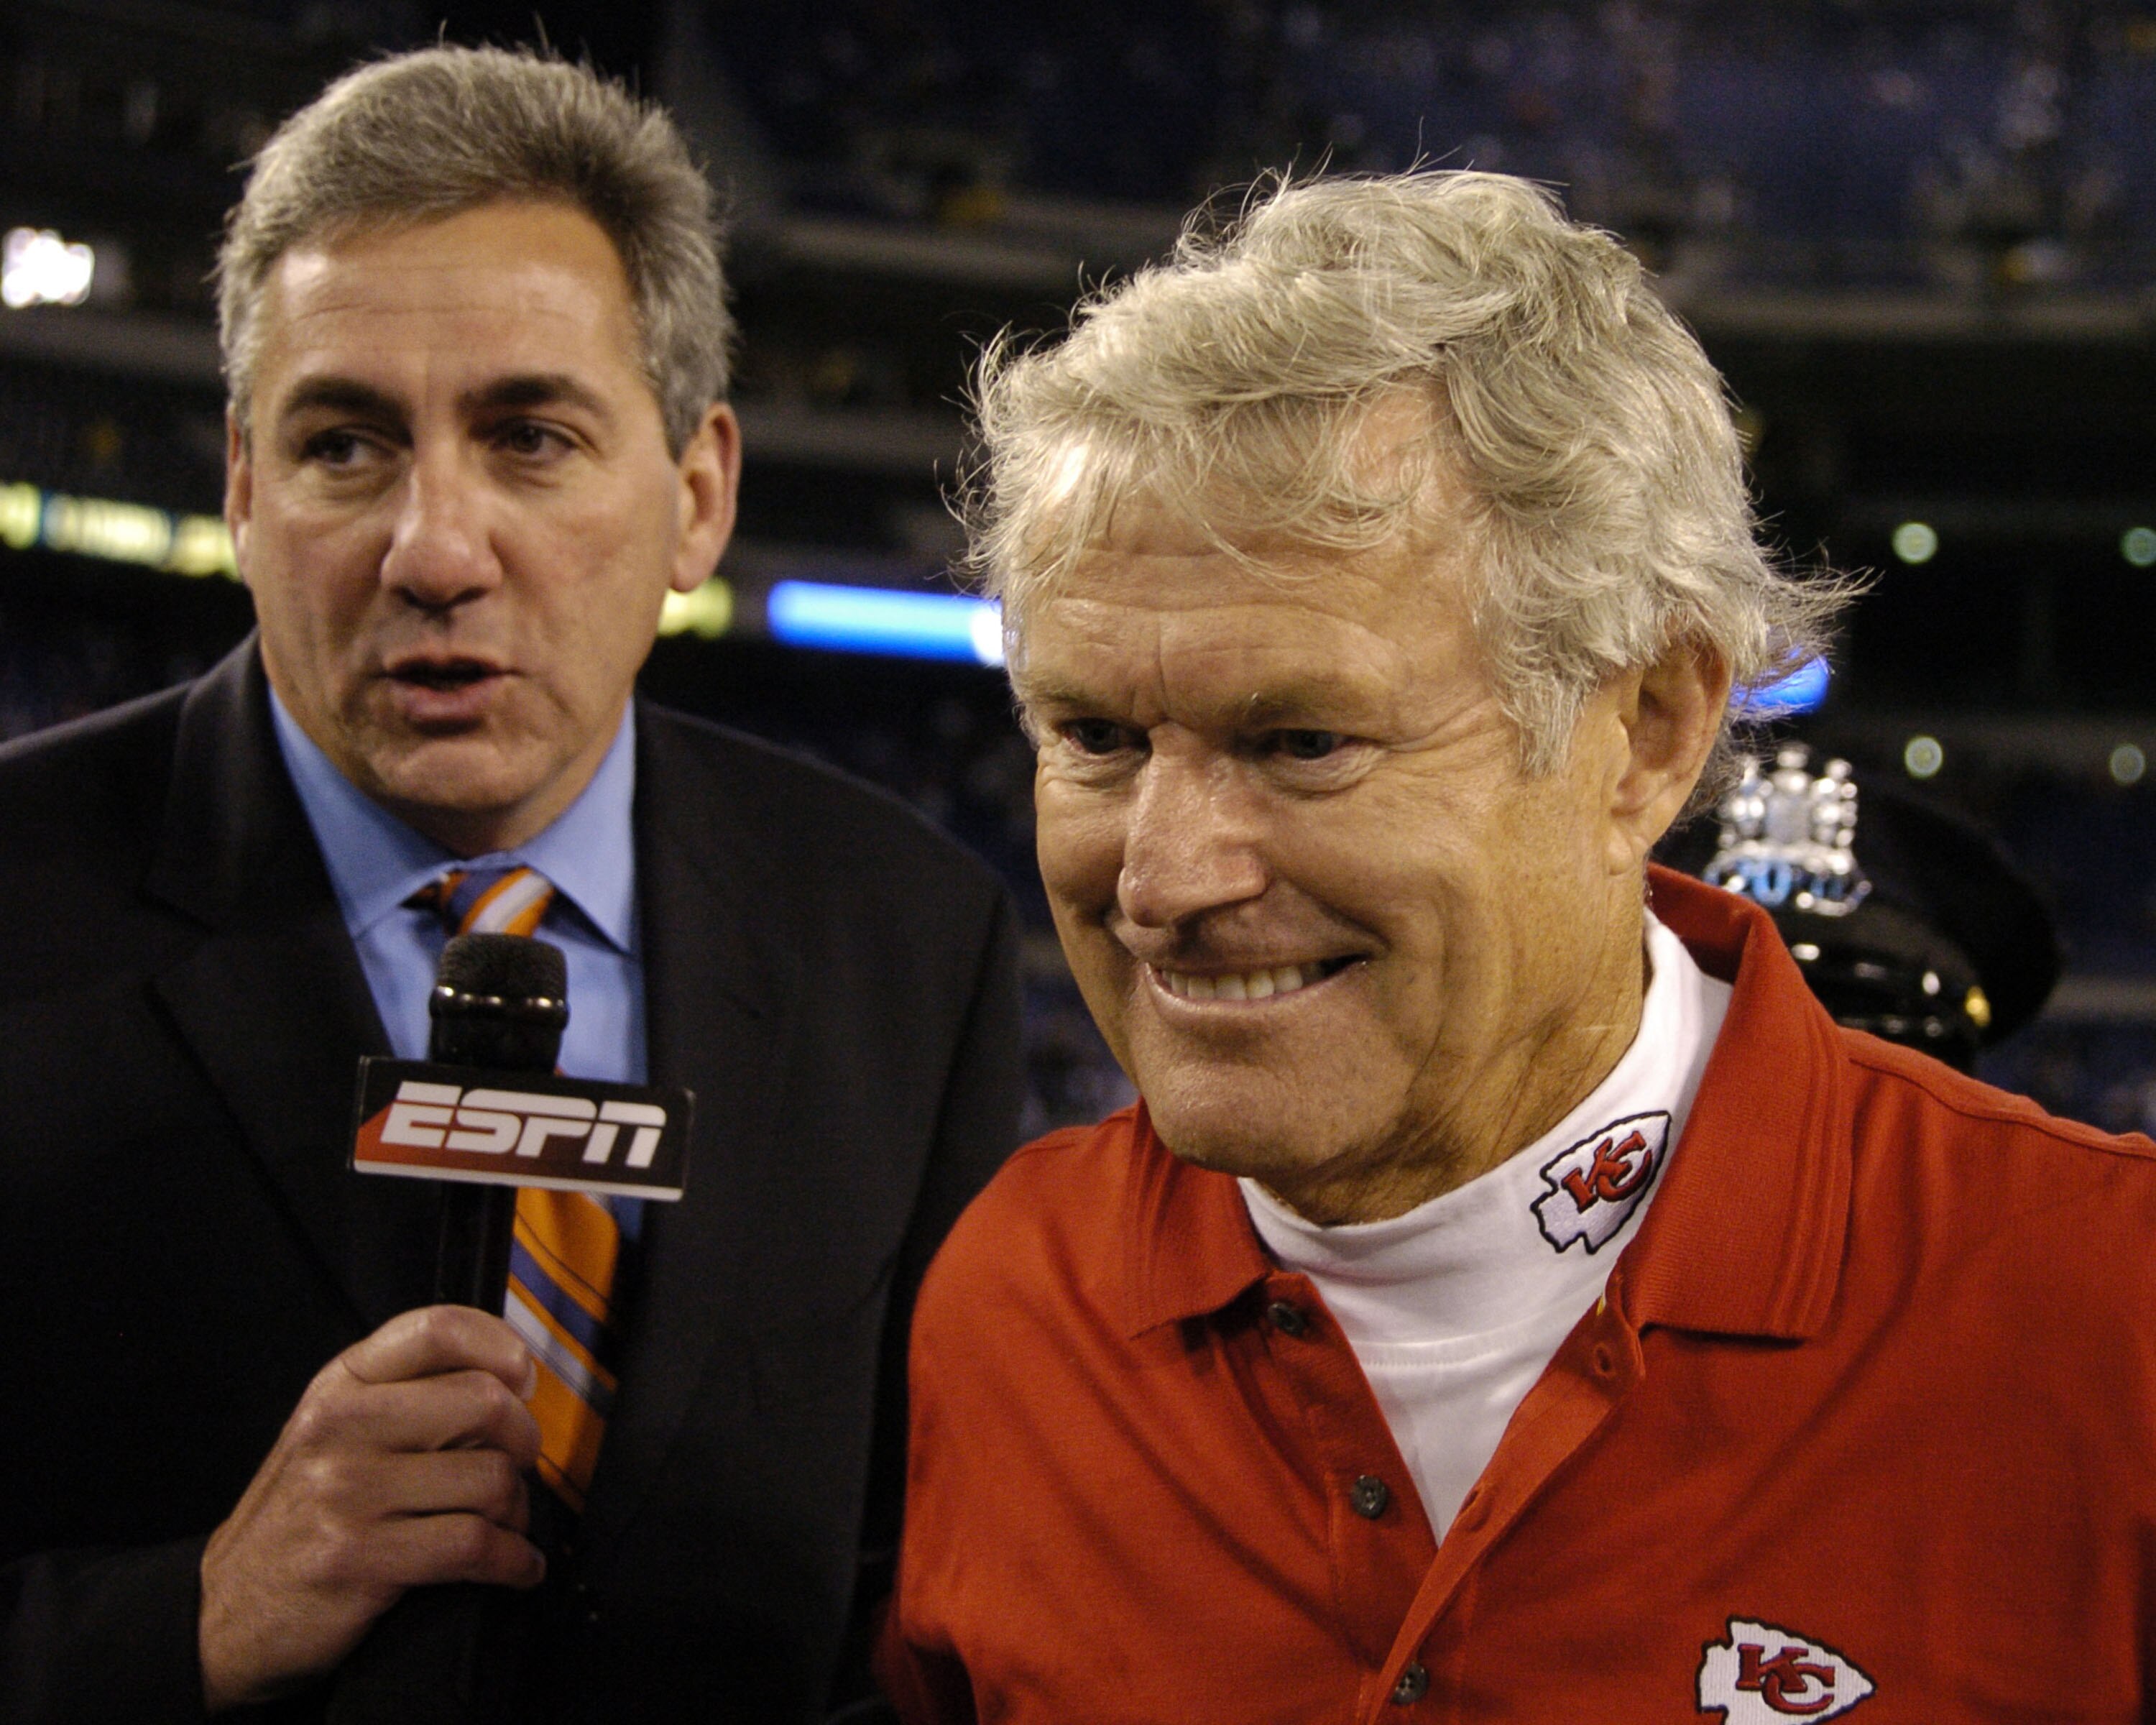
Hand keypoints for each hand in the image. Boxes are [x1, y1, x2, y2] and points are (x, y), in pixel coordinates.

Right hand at [197, 1305, 545, 1712]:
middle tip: (519, 1463)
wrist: (224, 1612)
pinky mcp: (359, 1560)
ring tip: (504, 1523)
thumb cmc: (301, 1516)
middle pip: (484, 1403)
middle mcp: (341, 1428)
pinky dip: (513, 1560)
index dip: (498, 1346)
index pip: (436, 1330)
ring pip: (489, 1480)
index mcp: (339, 1386)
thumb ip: (407, 1397)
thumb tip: (511, 1382)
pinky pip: (474, 1546)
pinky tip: (515, 1566)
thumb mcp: (335, 1433)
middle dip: (523, 1439)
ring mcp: (347, 1494)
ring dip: (516, 1509)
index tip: (523, 1378)